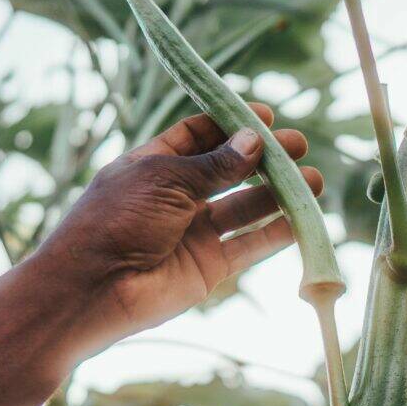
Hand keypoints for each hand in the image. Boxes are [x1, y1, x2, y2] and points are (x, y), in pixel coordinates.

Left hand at [26, 108, 324, 356]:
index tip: (266, 117)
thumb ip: (215, 165)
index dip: (231, 125)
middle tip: (299, 146)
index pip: (199, 136)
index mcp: (156, 166)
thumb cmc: (117, 221)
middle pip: (230, 170)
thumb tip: (254, 141)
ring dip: (279, 194)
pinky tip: (302, 219)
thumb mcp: (165, 180)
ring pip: (246, 207)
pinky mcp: (209, 266)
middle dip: (265, 158)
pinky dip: (276, 233)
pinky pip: (249, 246)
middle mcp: (178, 197)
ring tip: (313, 182)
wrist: (94, 288)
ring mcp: (195, 232)